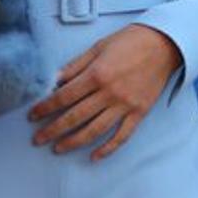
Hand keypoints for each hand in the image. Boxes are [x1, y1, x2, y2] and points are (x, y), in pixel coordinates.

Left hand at [29, 24, 181, 159]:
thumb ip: (75, 65)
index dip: (45, 107)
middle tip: (38, 139)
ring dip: (73, 142)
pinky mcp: (139, 112)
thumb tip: (54, 80)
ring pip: (95, 130)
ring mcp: (125, 105)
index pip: (64, 96)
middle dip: (53, 130)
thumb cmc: (131, 41)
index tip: (33, 115)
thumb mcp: (98, 47)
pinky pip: (122, 136)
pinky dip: (108, 148)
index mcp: (97, 74)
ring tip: (58, 149)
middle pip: (75, 117)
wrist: (164, 44)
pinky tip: (94, 156)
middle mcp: (109, 93)